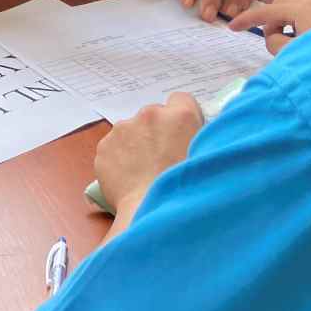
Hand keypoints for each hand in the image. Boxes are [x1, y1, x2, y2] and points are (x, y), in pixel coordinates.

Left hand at [94, 92, 203, 218]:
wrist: (150, 211)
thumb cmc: (187, 190)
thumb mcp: (206, 158)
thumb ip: (197, 137)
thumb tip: (192, 134)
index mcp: (179, 115)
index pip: (181, 99)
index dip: (181, 118)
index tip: (181, 133)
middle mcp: (149, 115)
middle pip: (154, 115)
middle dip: (157, 131)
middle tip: (163, 158)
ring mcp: (123, 129)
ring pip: (131, 130)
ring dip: (137, 143)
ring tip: (145, 171)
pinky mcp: (104, 145)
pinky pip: (114, 146)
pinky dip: (120, 157)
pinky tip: (130, 177)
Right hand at [228, 0, 310, 55]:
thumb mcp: (292, 56)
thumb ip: (274, 43)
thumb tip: (275, 36)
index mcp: (307, 10)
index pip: (268, 11)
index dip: (248, 19)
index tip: (232, 27)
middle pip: (284, 1)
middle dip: (273, 18)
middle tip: (273, 39)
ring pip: (302, 6)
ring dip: (290, 21)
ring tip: (295, 44)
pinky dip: (306, 23)